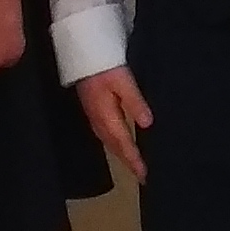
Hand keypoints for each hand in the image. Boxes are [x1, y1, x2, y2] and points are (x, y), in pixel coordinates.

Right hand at [77, 67, 153, 184]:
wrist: (82, 54)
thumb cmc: (105, 66)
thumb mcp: (124, 82)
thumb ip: (134, 102)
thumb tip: (147, 124)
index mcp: (106, 116)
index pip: (123, 143)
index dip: (133, 159)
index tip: (143, 175)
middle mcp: (98, 120)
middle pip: (115, 146)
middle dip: (128, 161)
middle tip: (141, 176)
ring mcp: (94, 116)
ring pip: (109, 142)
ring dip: (121, 154)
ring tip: (133, 165)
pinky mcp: (94, 109)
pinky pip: (105, 134)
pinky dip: (115, 143)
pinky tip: (119, 143)